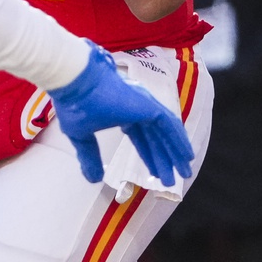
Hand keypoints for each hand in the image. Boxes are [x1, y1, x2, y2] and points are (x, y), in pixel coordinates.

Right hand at [48, 42, 193, 186]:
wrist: (75, 81)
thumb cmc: (74, 104)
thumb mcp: (81, 137)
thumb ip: (90, 157)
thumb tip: (95, 179)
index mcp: (120, 113)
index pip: (140, 137)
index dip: (148, 155)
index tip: (155, 174)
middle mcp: (135, 108)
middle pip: (155, 138)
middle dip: (163, 159)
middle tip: (171, 180)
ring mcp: (143, 105)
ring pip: (165, 132)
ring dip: (175, 153)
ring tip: (184, 173)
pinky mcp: (148, 105)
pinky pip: (169, 125)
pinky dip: (179, 140)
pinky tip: (186, 155)